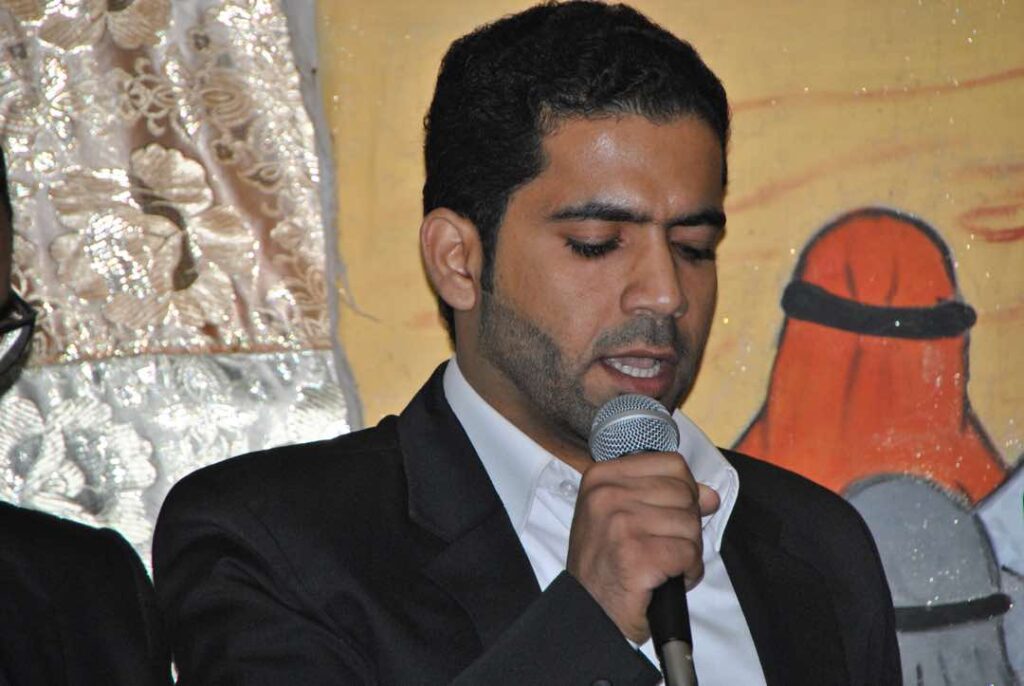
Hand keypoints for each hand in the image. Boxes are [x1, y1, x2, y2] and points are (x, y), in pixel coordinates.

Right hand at [566, 451, 719, 643]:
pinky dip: (688, 571)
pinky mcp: (637, 555)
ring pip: (690, 524)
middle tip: (662, 546)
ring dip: (686, 550)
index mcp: (602, 476)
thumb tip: (710, 496)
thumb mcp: (625, 516)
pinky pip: (689, 553)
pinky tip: (667, 579)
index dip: (683, 491)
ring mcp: (620, 524)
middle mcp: (607, 495)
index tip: (667, 514)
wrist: (589, 610)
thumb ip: (666, 496)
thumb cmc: (607, 562)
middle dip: (685, 525)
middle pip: (684, 494)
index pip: (672, 464)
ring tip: (662, 564)